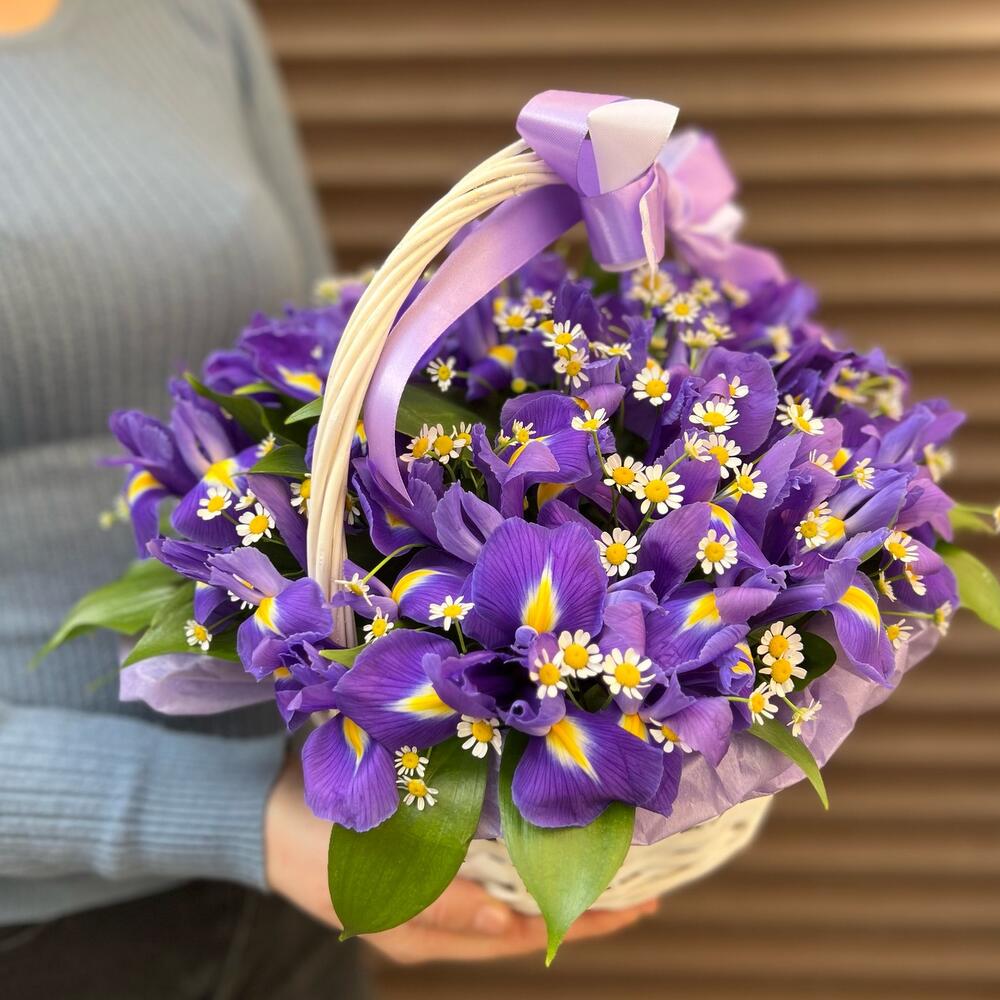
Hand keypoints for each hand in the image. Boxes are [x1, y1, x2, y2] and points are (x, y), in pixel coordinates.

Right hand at [264, 754, 657, 962]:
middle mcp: (435, 917)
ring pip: (511, 892)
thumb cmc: (309, 844)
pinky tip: (547, 830)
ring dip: (558, 876)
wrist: (258, 810)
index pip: (521, 935)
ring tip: (611, 855)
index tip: (637, 907)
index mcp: (424, 933)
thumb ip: (436, 906)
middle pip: (525, 918)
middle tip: (643, 882)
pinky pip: (486, 865)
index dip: (581, 922)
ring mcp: (428, 887)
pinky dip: (524, 854)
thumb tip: (505, 927)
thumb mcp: (365, 880)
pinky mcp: (422, 855)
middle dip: (582, 902)